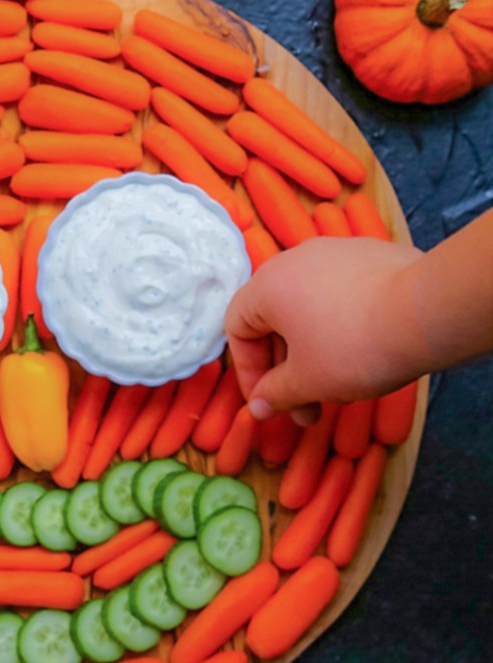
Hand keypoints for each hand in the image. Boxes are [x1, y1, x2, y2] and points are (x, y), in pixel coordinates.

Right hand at [225, 237, 425, 424]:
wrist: (425, 312)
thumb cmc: (353, 347)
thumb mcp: (307, 382)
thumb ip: (274, 394)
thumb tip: (257, 408)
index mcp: (267, 285)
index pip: (237, 329)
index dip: (249, 373)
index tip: (271, 404)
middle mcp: (295, 260)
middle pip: (275, 321)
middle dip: (288, 372)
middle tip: (308, 410)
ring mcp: (335, 253)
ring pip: (309, 311)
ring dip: (315, 354)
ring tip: (343, 390)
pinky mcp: (369, 255)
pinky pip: (340, 296)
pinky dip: (341, 328)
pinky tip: (367, 356)